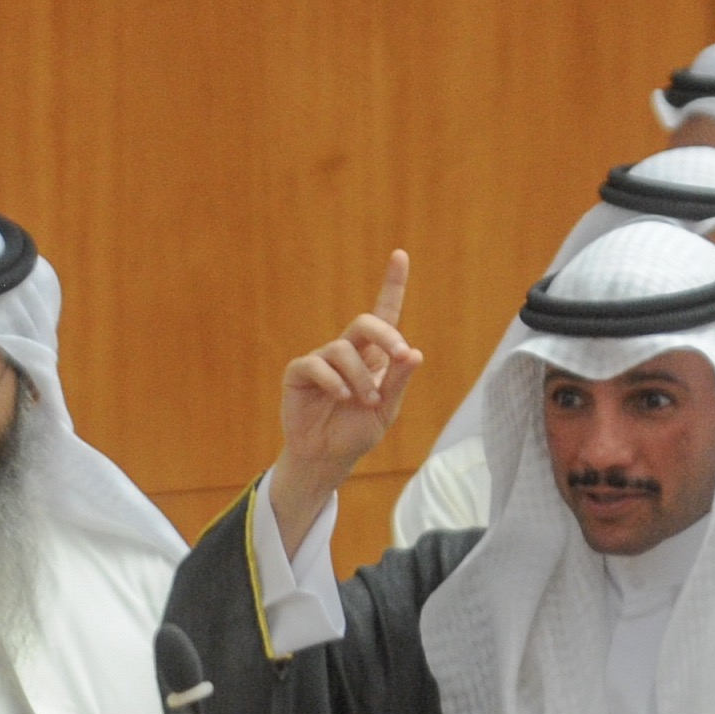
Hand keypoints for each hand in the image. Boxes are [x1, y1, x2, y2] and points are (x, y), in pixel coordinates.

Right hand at [269, 251, 423, 552]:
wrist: (327, 457)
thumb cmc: (357, 432)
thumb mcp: (386, 410)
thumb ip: (397, 382)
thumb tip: (414, 354)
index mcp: (375, 357)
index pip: (384, 314)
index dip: (392, 284)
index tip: (400, 255)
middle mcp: (349, 351)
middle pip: (367, 323)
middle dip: (387, 336)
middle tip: (401, 356)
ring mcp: (323, 360)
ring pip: (344, 349)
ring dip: (360, 378)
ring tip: (362, 402)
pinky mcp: (300, 373)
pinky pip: (316, 364)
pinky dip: (333, 381)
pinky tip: (340, 397)